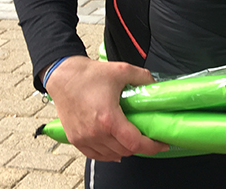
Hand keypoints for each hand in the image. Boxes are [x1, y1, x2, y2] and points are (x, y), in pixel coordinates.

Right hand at [44, 56, 168, 161]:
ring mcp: (84, 138)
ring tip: (133, 139)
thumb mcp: (122, 70)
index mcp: (108, 119)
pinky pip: (96, 155)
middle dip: (141, 146)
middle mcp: (95, 133)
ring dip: (125, 150)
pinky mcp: (75, 139)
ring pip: (112, 154)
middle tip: (149, 137)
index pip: (135, 143)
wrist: (63, 76)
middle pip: (125, 150)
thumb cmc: (89, 74)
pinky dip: (109, 154)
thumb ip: (142, 77)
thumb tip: (155, 85)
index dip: (152, 146)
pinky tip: (116, 148)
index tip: (162, 144)